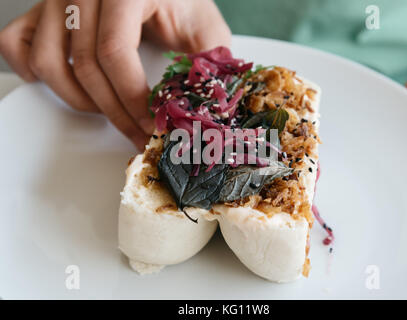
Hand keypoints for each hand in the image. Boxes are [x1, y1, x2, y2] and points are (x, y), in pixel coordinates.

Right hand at [0, 0, 230, 149]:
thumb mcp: (205, 25)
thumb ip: (206, 62)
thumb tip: (199, 109)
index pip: (114, 51)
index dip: (131, 98)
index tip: (150, 125)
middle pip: (85, 65)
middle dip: (114, 112)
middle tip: (137, 135)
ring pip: (48, 60)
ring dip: (78, 99)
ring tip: (109, 110)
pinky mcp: (42, 8)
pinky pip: (16, 42)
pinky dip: (31, 70)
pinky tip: (62, 85)